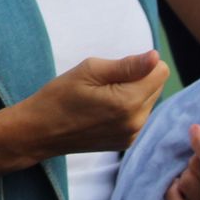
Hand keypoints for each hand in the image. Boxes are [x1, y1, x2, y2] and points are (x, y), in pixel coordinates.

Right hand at [0, 50, 167, 174]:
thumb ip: (127, 65)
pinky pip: (138, 117)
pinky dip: (125, 109)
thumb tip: (155, 57)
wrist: (38, 131)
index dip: (139, 63)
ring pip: (148, 102)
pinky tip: (101, 111)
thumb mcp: (88, 71)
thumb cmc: (58, 95)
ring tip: (100, 97)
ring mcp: (132, 135)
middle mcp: (137, 121)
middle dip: (136, 79)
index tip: (114, 69)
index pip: (160, 72)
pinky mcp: (126, 142)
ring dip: (131, 94)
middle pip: (156, 87)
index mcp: (129, 101)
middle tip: (103, 83)